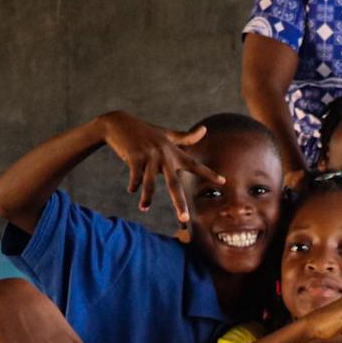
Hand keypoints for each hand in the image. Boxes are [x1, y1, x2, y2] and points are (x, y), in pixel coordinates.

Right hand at [98, 112, 222, 222]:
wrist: (118, 123)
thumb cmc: (145, 131)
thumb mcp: (166, 134)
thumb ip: (186, 137)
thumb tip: (205, 129)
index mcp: (173, 152)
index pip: (195, 165)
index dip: (209, 174)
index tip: (223, 182)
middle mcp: (164, 155)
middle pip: (173, 184)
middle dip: (179, 203)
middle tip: (184, 219)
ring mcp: (149, 156)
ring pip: (150, 183)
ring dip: (147, 197)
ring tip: (144, 208)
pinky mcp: (134, 156)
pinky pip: (136, 176)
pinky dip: (134, 184)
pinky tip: (131, 190)